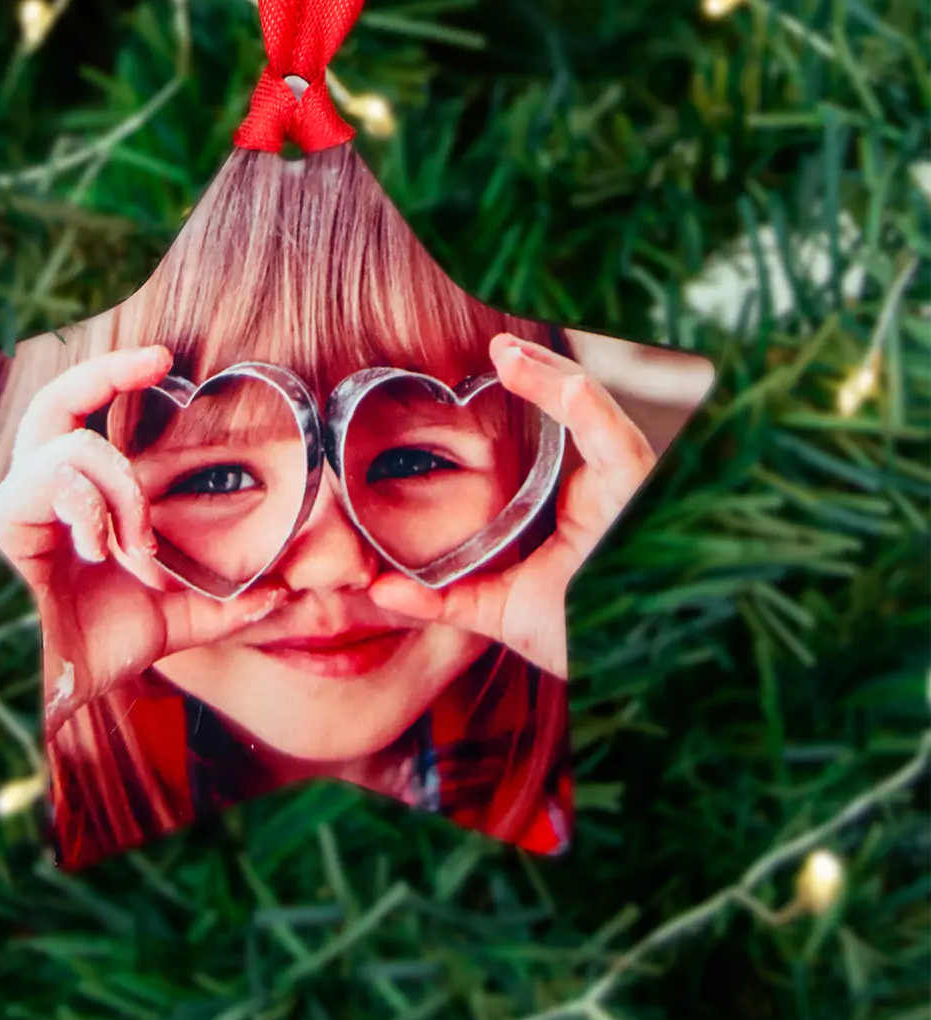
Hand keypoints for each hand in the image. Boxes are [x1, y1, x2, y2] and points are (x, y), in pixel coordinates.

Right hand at [0, 345, 289, 730]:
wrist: (38, 697)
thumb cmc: (85, 655)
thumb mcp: (167, 624)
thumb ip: (218, 606)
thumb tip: (280, 594)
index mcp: (75, 503)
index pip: (81, 420)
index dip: (111, 378)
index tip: (162, 362)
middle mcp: (40, 494)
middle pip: (53, 402)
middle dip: (104, 370)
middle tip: (157, 359)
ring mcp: (18, 505)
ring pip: (72, 445)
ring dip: (123, 491)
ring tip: (138, 549)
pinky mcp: (1, 523)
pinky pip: (52, 477)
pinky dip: (93, 509)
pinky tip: (102, 552)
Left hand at [368, 333, 657, 678]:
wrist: (616, 675)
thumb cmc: (576, 640)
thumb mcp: (498, 612)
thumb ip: (442, 598)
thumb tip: (378, 589)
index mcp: (578, 503)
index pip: (563, 431)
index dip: (537, 389)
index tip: (494, 361)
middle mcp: (607, 490)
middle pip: (582, 410)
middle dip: (543, 371)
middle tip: (498, 345)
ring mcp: (627, 494)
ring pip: (600, 416)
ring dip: (556, 379)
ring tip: (511, 356)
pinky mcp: (639, 502)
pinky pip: (621, 447)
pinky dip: (592, 412)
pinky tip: (564, 386)